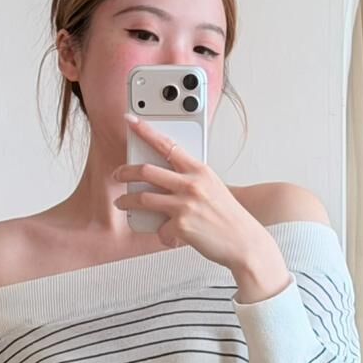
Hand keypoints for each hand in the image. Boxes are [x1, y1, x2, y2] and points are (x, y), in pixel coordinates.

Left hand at [113, 111, 283, 285]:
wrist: (244, 241)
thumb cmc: (229, 216)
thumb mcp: (212, 187)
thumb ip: (190, 180)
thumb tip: (164, 182)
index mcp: (199, 170)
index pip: (167, 145)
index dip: (145, 131)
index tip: (131, 121)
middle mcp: (191, 185)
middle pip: (146, 171)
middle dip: (125, 171)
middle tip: (117, 174)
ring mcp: (185, 205)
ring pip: (143, 199)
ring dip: (126, 201)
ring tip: (122, 203)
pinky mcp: (181, 226)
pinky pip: (160, 229)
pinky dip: (162, 234)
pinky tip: (170, 236)